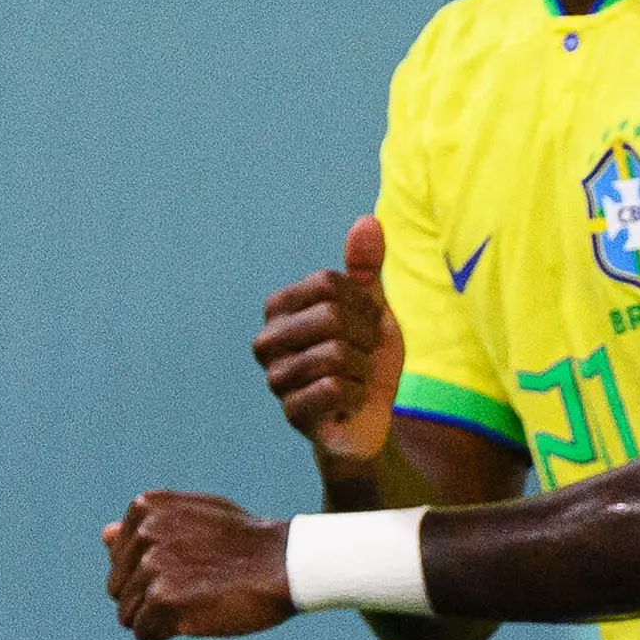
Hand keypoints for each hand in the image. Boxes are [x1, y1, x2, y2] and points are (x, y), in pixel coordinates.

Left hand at [103, 493, 295, 639]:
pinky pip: (143, 632)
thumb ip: (150, 528)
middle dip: (152, 595)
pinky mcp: (163, 599)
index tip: (193, 562)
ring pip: (128, 613)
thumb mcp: (196, 520)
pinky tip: (198, 616)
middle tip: (199, 584)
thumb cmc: (245, 543)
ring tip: (200, 599)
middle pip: (119, 587)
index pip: (119, 559)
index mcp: (145, 508)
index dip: (154, 570)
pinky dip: (168, 632)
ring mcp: (152, 566)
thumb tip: (104, 536)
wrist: (288, 564)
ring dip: (161, 616)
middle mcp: (144, 532)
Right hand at [255, 216, 406, 466]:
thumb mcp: (372, 309)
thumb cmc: (365, 359)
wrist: (370, 418)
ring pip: (336, 354)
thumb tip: (368, 221)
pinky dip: (358, 394)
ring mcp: (275, 378)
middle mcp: (266, 341)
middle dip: (365, 338)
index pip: (331, 283)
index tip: (363, 327)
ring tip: (354, 380)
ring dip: (364, 370)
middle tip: (362, 357)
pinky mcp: (291, 412)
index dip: (363, 306)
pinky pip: (336, 388)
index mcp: (280, 309)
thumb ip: (367, 267)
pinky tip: (349, 403)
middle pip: (331, 315)